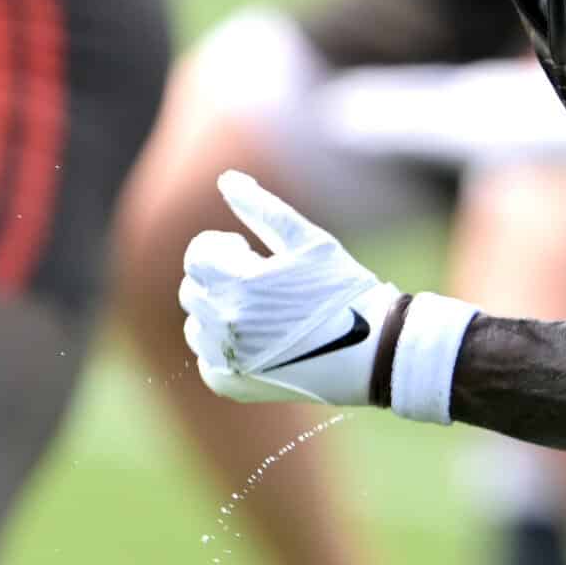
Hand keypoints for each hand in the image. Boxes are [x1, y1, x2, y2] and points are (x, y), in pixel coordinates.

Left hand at [178, 169, 400, 406]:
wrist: (372, 353)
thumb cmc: (345, 291)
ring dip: (218, 312)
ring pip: (196, 326)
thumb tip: (226, 179)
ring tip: (260, 311)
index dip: (223, 247)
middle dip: (220, 277)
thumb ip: (262, 207)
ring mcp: (227, 360)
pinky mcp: (232, 386)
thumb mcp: (309, 241)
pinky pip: (207, 361)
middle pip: (192, 289)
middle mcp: (225, 325)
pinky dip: (223, 349)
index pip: (197, 256)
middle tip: (261, 280)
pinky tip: (257, 341)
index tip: (251, 252)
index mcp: (239, 284)